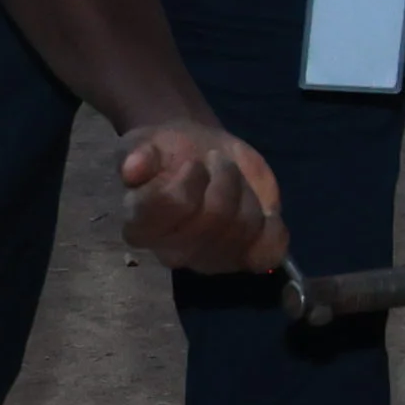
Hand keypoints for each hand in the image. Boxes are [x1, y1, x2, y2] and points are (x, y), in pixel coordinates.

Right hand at [115, 120, 287, 272]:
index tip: (191, 163)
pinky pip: (269, 251)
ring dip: (245, 193)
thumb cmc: (165, 152)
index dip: (189, 178)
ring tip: (232, 179)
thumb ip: (137, 154)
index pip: (173, 205)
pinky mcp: (244, 259)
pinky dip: (271, 226)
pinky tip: (260, 210)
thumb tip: (132, 167)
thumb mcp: (145, 143)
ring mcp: (211, 260)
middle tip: (217, 161)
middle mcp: (174, 252)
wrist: (197, 154)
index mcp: (141, 226)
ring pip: (245, 229)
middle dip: (223, 178)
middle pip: (214, 218)